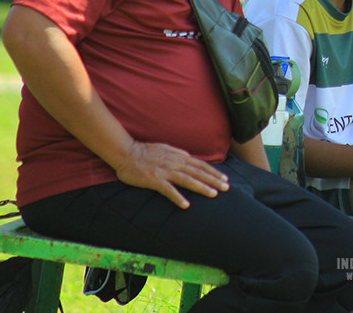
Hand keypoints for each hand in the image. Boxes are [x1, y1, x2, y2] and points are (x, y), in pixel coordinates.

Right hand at [113, 141, 228, 209]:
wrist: (126, 152)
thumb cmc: (145, 151)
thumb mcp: (165, 148)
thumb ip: (178, 153)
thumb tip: (189, 156)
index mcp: (178, 156)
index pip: (200, 165)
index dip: (214, 171)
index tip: (225, 178)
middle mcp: (175, 163)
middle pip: (198, 172)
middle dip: (214, 180)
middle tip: (226, 188)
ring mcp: (165, 171)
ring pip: (188, 180)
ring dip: (201, 187)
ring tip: (213, 194)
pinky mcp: (155, 180)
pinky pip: (168, 190)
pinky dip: (178, 197)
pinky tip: (186, 205)